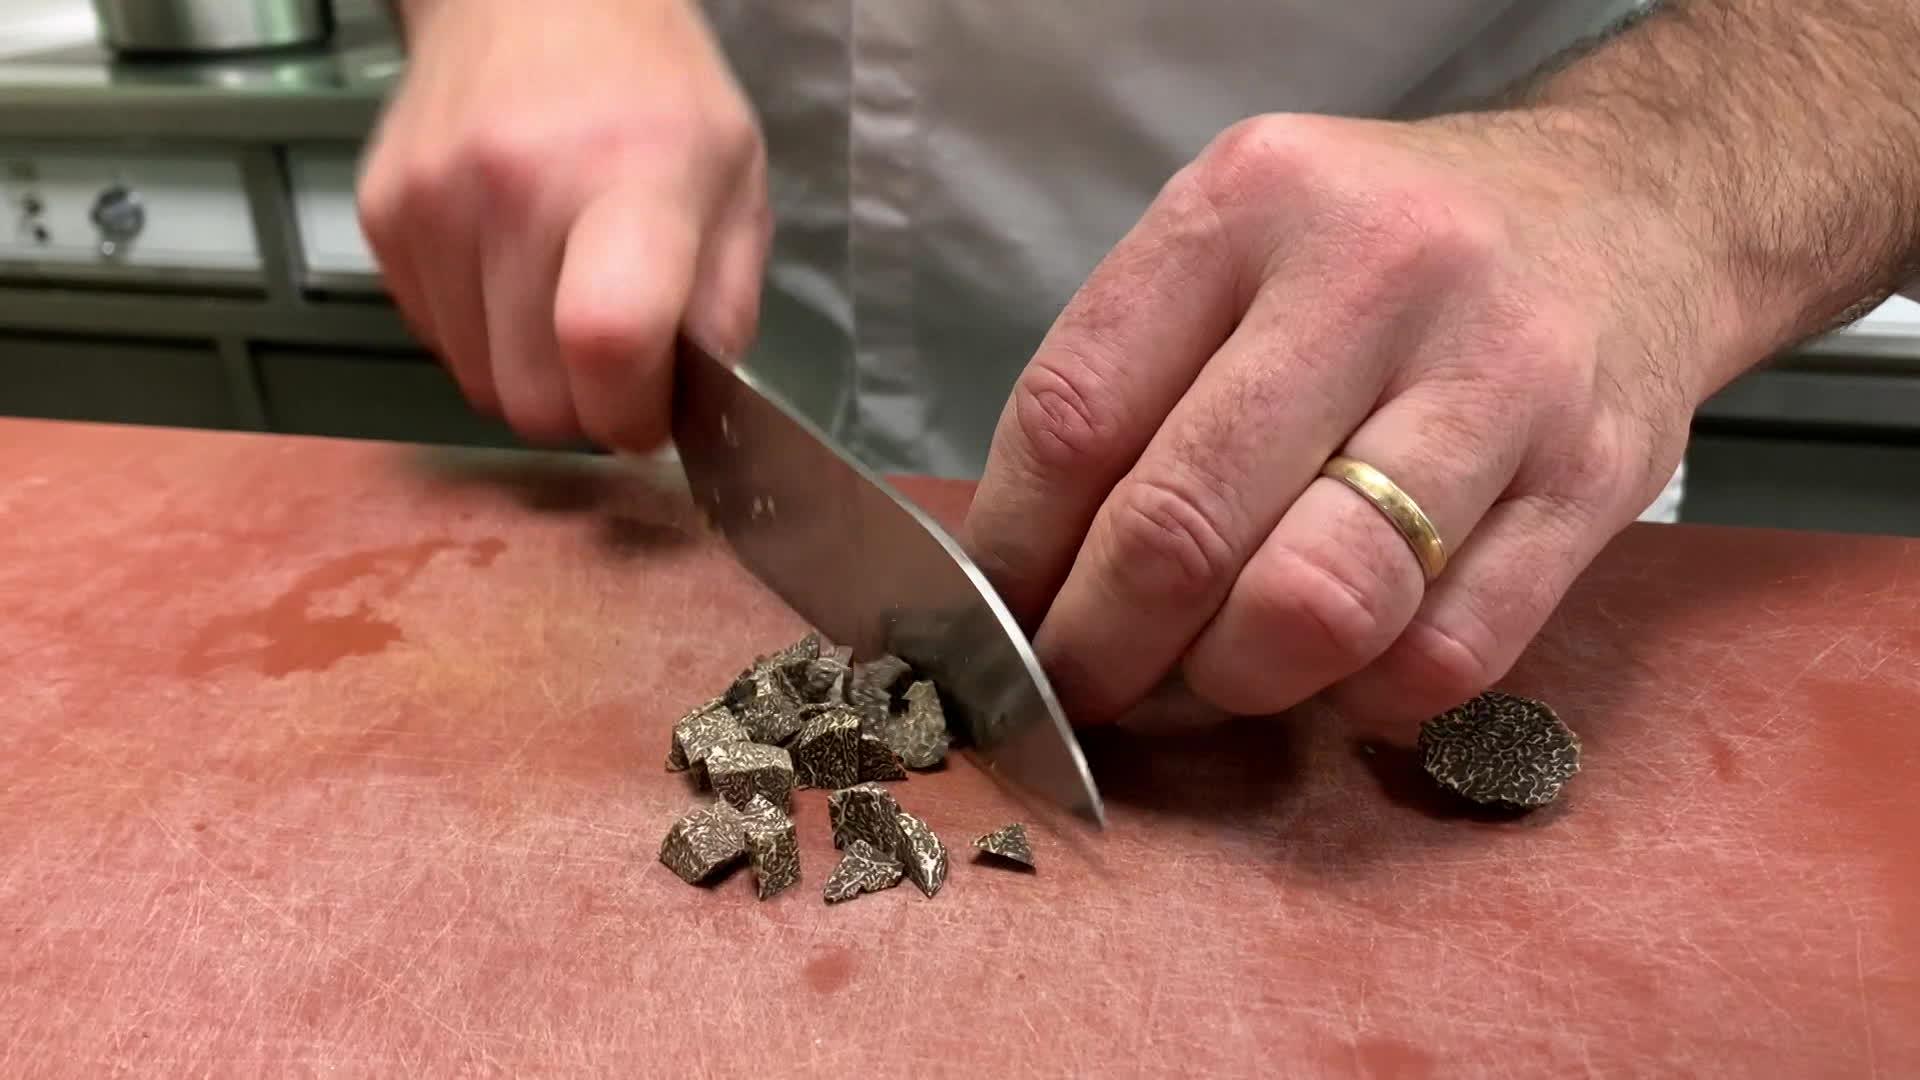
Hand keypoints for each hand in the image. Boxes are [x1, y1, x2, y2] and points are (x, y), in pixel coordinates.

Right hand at [358, 0, 769, 448]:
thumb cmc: (650, 93)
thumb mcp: (736, 182)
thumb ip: (725, 307)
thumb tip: (692, 407)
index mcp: (628, 176)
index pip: (606, 339)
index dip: (630, 412)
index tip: (651, 409)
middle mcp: (516, 187)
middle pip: (533, 395)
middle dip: (585, 409)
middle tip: (617, 364)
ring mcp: (433, 202)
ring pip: (478, 383)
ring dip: (531, 375)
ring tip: (566, 300)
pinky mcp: (383, 216)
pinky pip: (436, 340)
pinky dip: (483, 336)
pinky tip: (516, 274)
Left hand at [965, 110, 1748, 725]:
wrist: (1629, 208)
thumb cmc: (1389, 251)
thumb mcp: (1240, 244)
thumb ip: (1133, 380)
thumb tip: (1023, 578)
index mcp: (1248, 205)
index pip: (1074, 416)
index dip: (1013, 555)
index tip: (996, 624)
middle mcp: (1375, 277)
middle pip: (1180, 526)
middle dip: (1098, 652)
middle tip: (1078, 692)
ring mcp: (1499, 381)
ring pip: (1314, 607)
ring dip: (1227, 688)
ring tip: (1202, 682)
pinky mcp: (1593, 482)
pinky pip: (1440, 657)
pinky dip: (1357, 700)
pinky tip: (1333, 669)